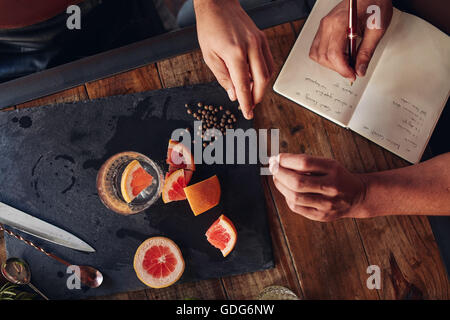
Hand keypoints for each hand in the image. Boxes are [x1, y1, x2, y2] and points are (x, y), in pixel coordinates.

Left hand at [195, 0, 273, 118]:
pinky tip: (254, 78)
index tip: (248, 113)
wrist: (218, 5)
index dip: (246, 102)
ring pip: (268, 72)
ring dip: (261, 86)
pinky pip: (269, 61)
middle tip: (250, 106)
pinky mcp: (263, 39)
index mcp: (235, 53)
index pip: (244, 84)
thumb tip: (234, 95)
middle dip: (257, 97)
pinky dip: (264, 74)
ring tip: (251, 93)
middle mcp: (251, 47)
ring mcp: (259, 42)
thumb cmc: (210, 28)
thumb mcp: (210, 56)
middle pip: (262, 80)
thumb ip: (223, 77)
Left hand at [270, 153, 368, 221]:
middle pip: (297, 182)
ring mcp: (326, 204)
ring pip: (294, 196)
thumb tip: (280, 161)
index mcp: (333, 169)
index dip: (286, 160)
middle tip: (273, 167)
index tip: (277, 158)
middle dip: (280, 173)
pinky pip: (297, 207)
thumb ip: (306, 162)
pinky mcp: (321, 215)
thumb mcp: (328, 163)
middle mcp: (331, 187)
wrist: (357, 196)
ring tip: (278, 178)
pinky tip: (288, 191)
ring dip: (280, 186)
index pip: (304, 163)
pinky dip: (288, 198)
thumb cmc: (338, 177)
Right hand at [309, 0, 392, 80]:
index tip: (352, 75)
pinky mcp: (323, 28)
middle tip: (352, 70)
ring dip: (330, 64)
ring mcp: (323, 26)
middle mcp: (327, 24)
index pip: (334, 54)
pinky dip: (325, 57)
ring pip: (316, 54)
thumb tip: (360, 69)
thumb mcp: (376, 29)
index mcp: (340, 22)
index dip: (343, 69)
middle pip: (324, 56)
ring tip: (345, 63)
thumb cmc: (374, 4)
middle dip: (338, 68)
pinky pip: (316, 48)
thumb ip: (367, 52)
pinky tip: (338, 56)